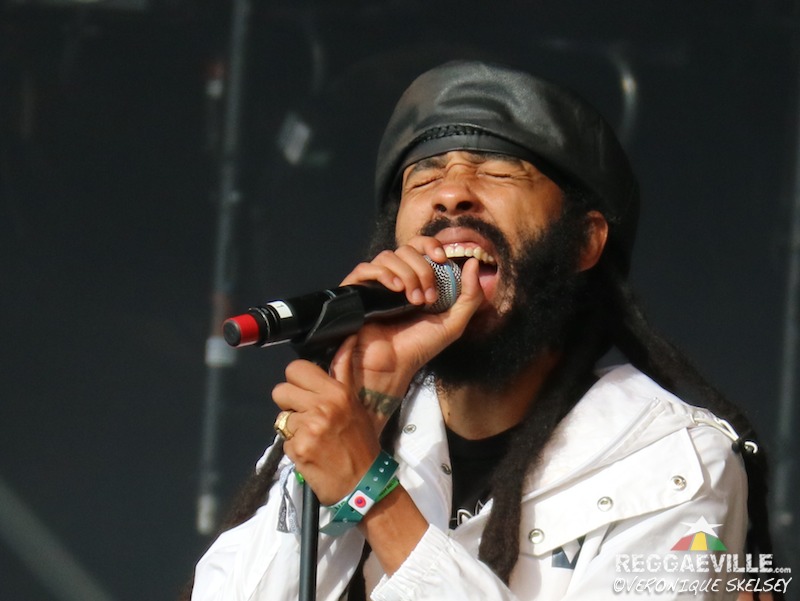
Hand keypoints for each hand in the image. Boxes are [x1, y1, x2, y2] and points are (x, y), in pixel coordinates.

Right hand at [335, 236, 483, 398]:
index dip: (431, 246)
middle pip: (406, 249)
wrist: (392, 367)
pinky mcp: (357, 291)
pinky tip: (395, 290)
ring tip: (413, 301)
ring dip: (406, 275)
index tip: (442, 259)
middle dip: (422, 269)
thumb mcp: (453, 323)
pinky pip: (365, 267)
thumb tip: (472, 263)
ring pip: (387, 256)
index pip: (420, 247)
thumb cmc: (419, 348)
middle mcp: (395, 278)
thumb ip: (470, 295)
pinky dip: (383, 274)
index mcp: (416, 280)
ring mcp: (375, 284)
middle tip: (429, 297)